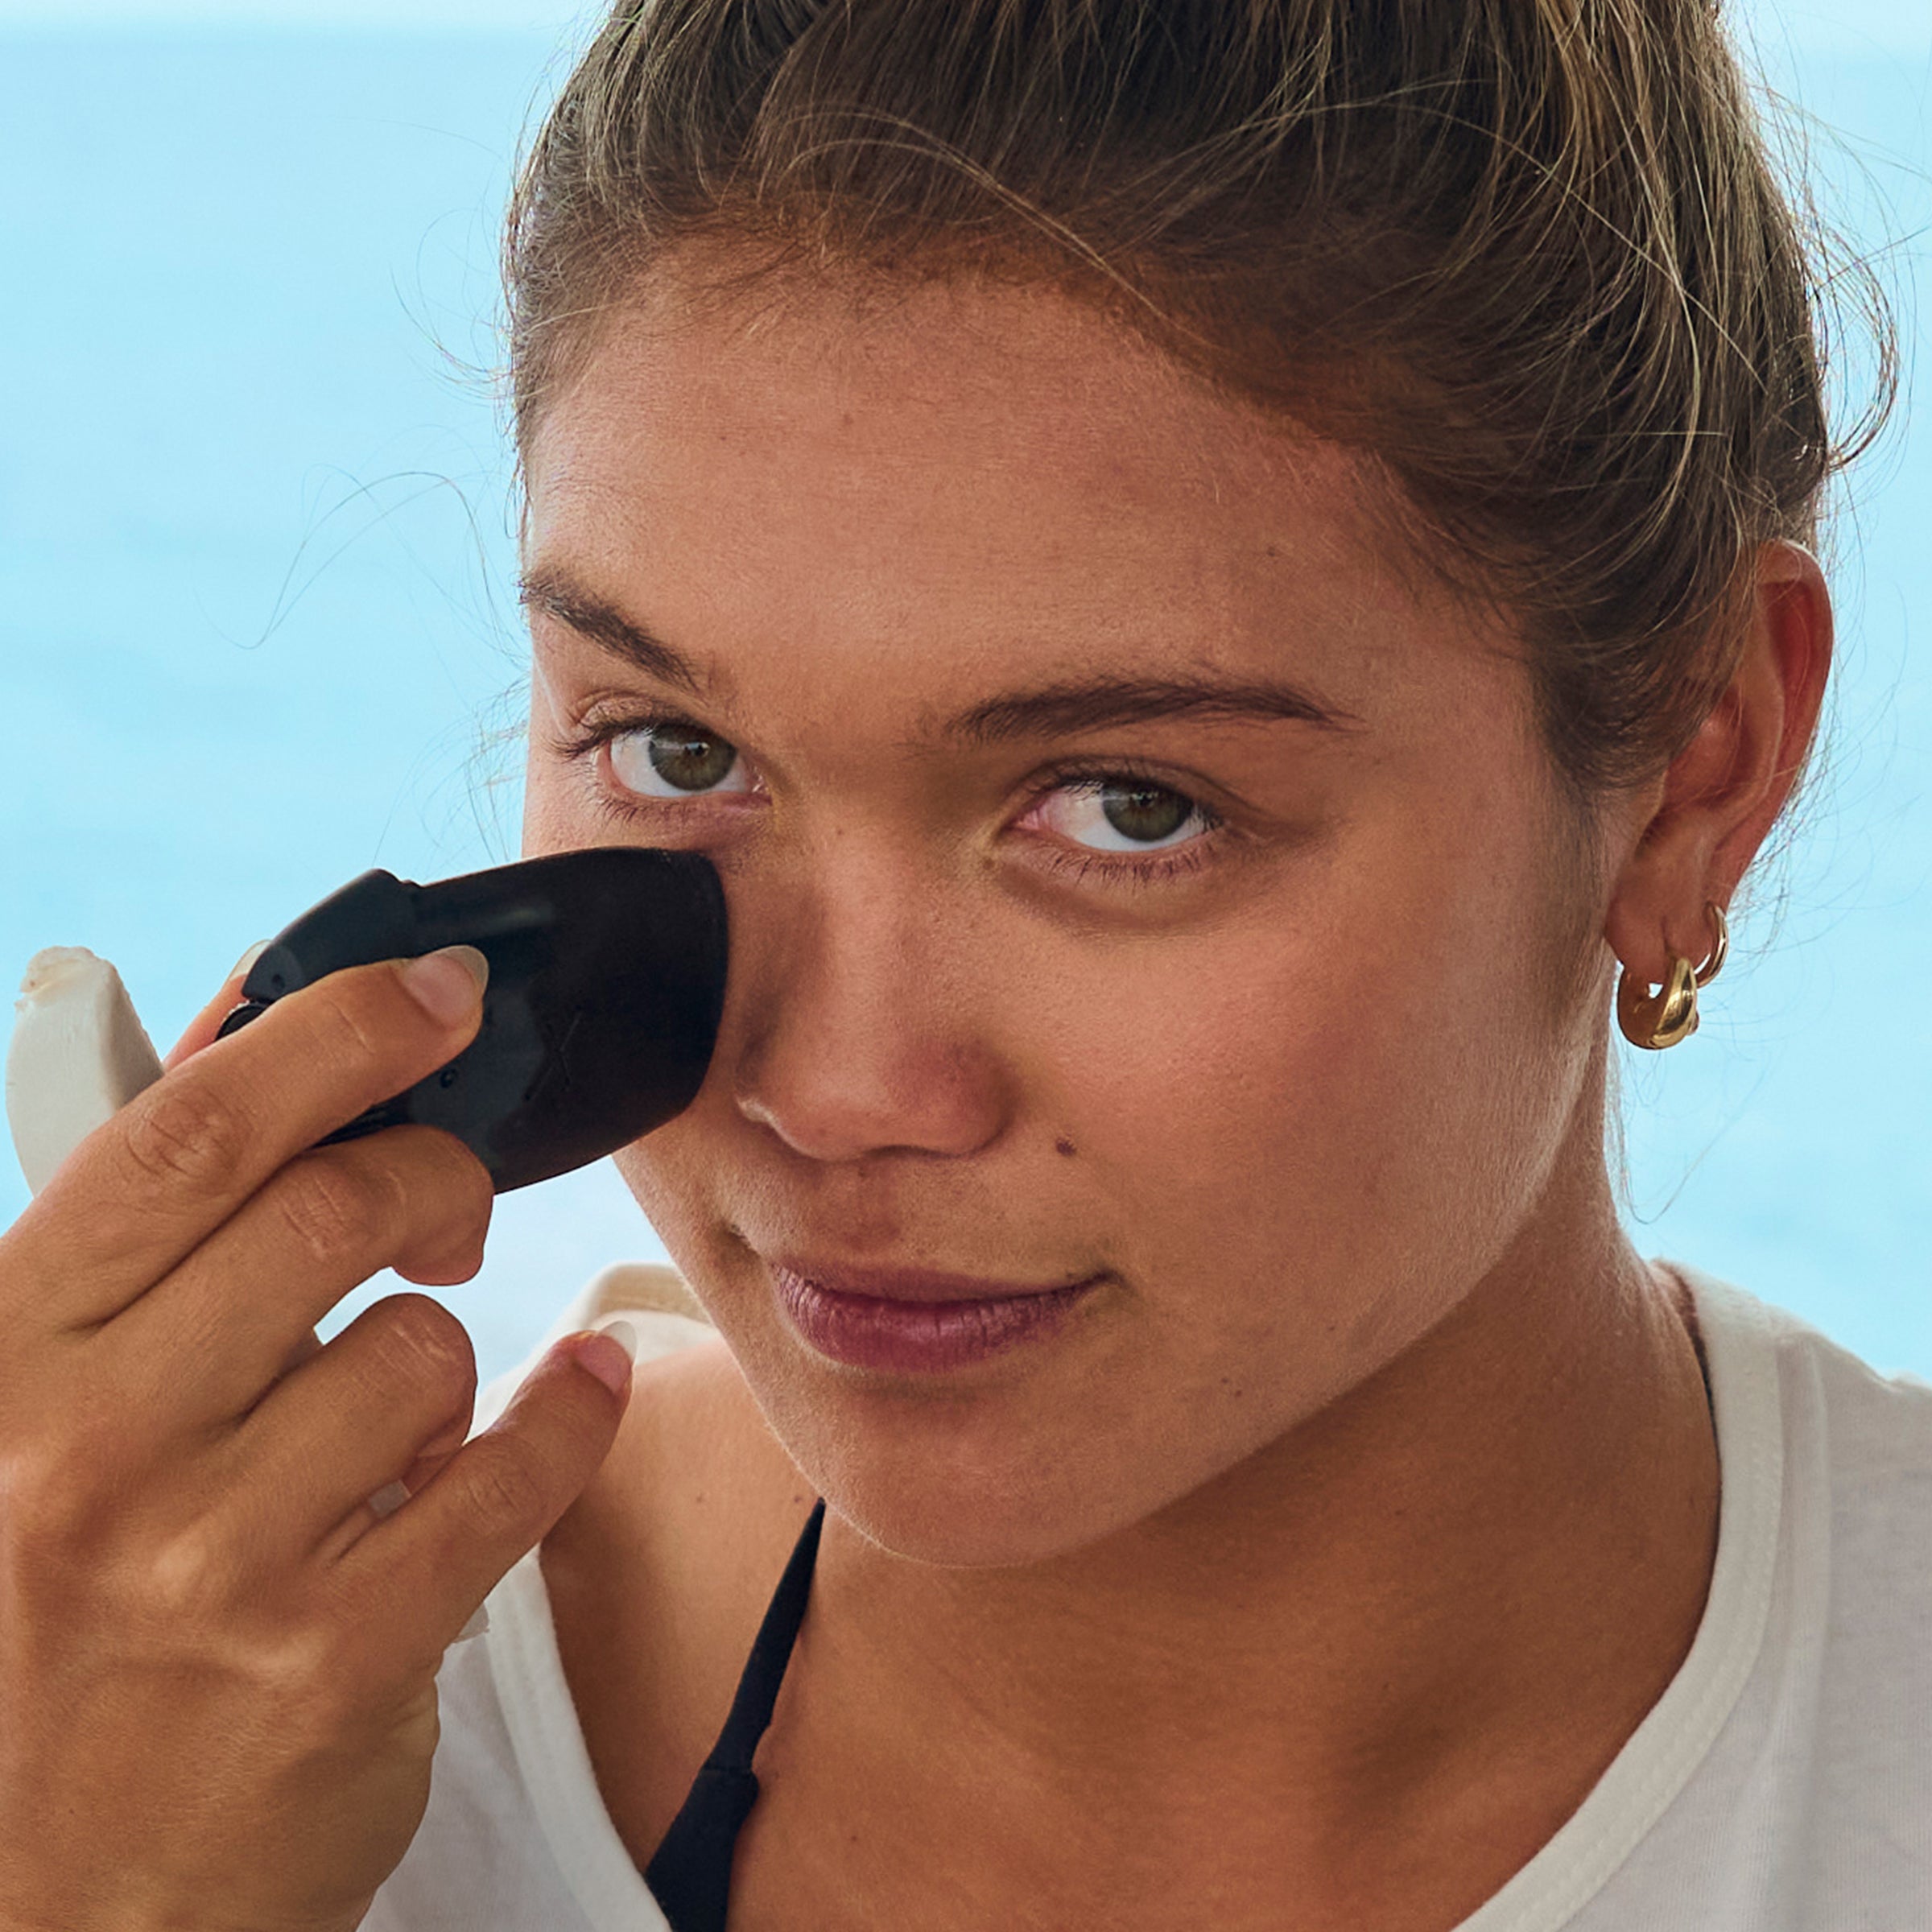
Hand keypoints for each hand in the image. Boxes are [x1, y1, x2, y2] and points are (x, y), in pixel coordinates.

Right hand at [0, 948, 633, 1931]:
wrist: (45, 1906)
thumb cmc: (48, 1628)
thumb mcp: (37, 1416)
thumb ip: (148, 1246)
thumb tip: (262, 1034)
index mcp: (3, 1359)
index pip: (189, 1135)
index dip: (332, 1030)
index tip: (434, 991)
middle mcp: (86, 1451)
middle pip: (337, 1207)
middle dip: (430, 1176)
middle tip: (442, 1209)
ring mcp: (214, 1564)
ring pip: (426, 1346)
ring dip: (442, 1355)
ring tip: (392, 1417)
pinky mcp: (336, 1659)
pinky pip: (514, 1470)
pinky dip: (565, 1412)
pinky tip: (566, 1392)